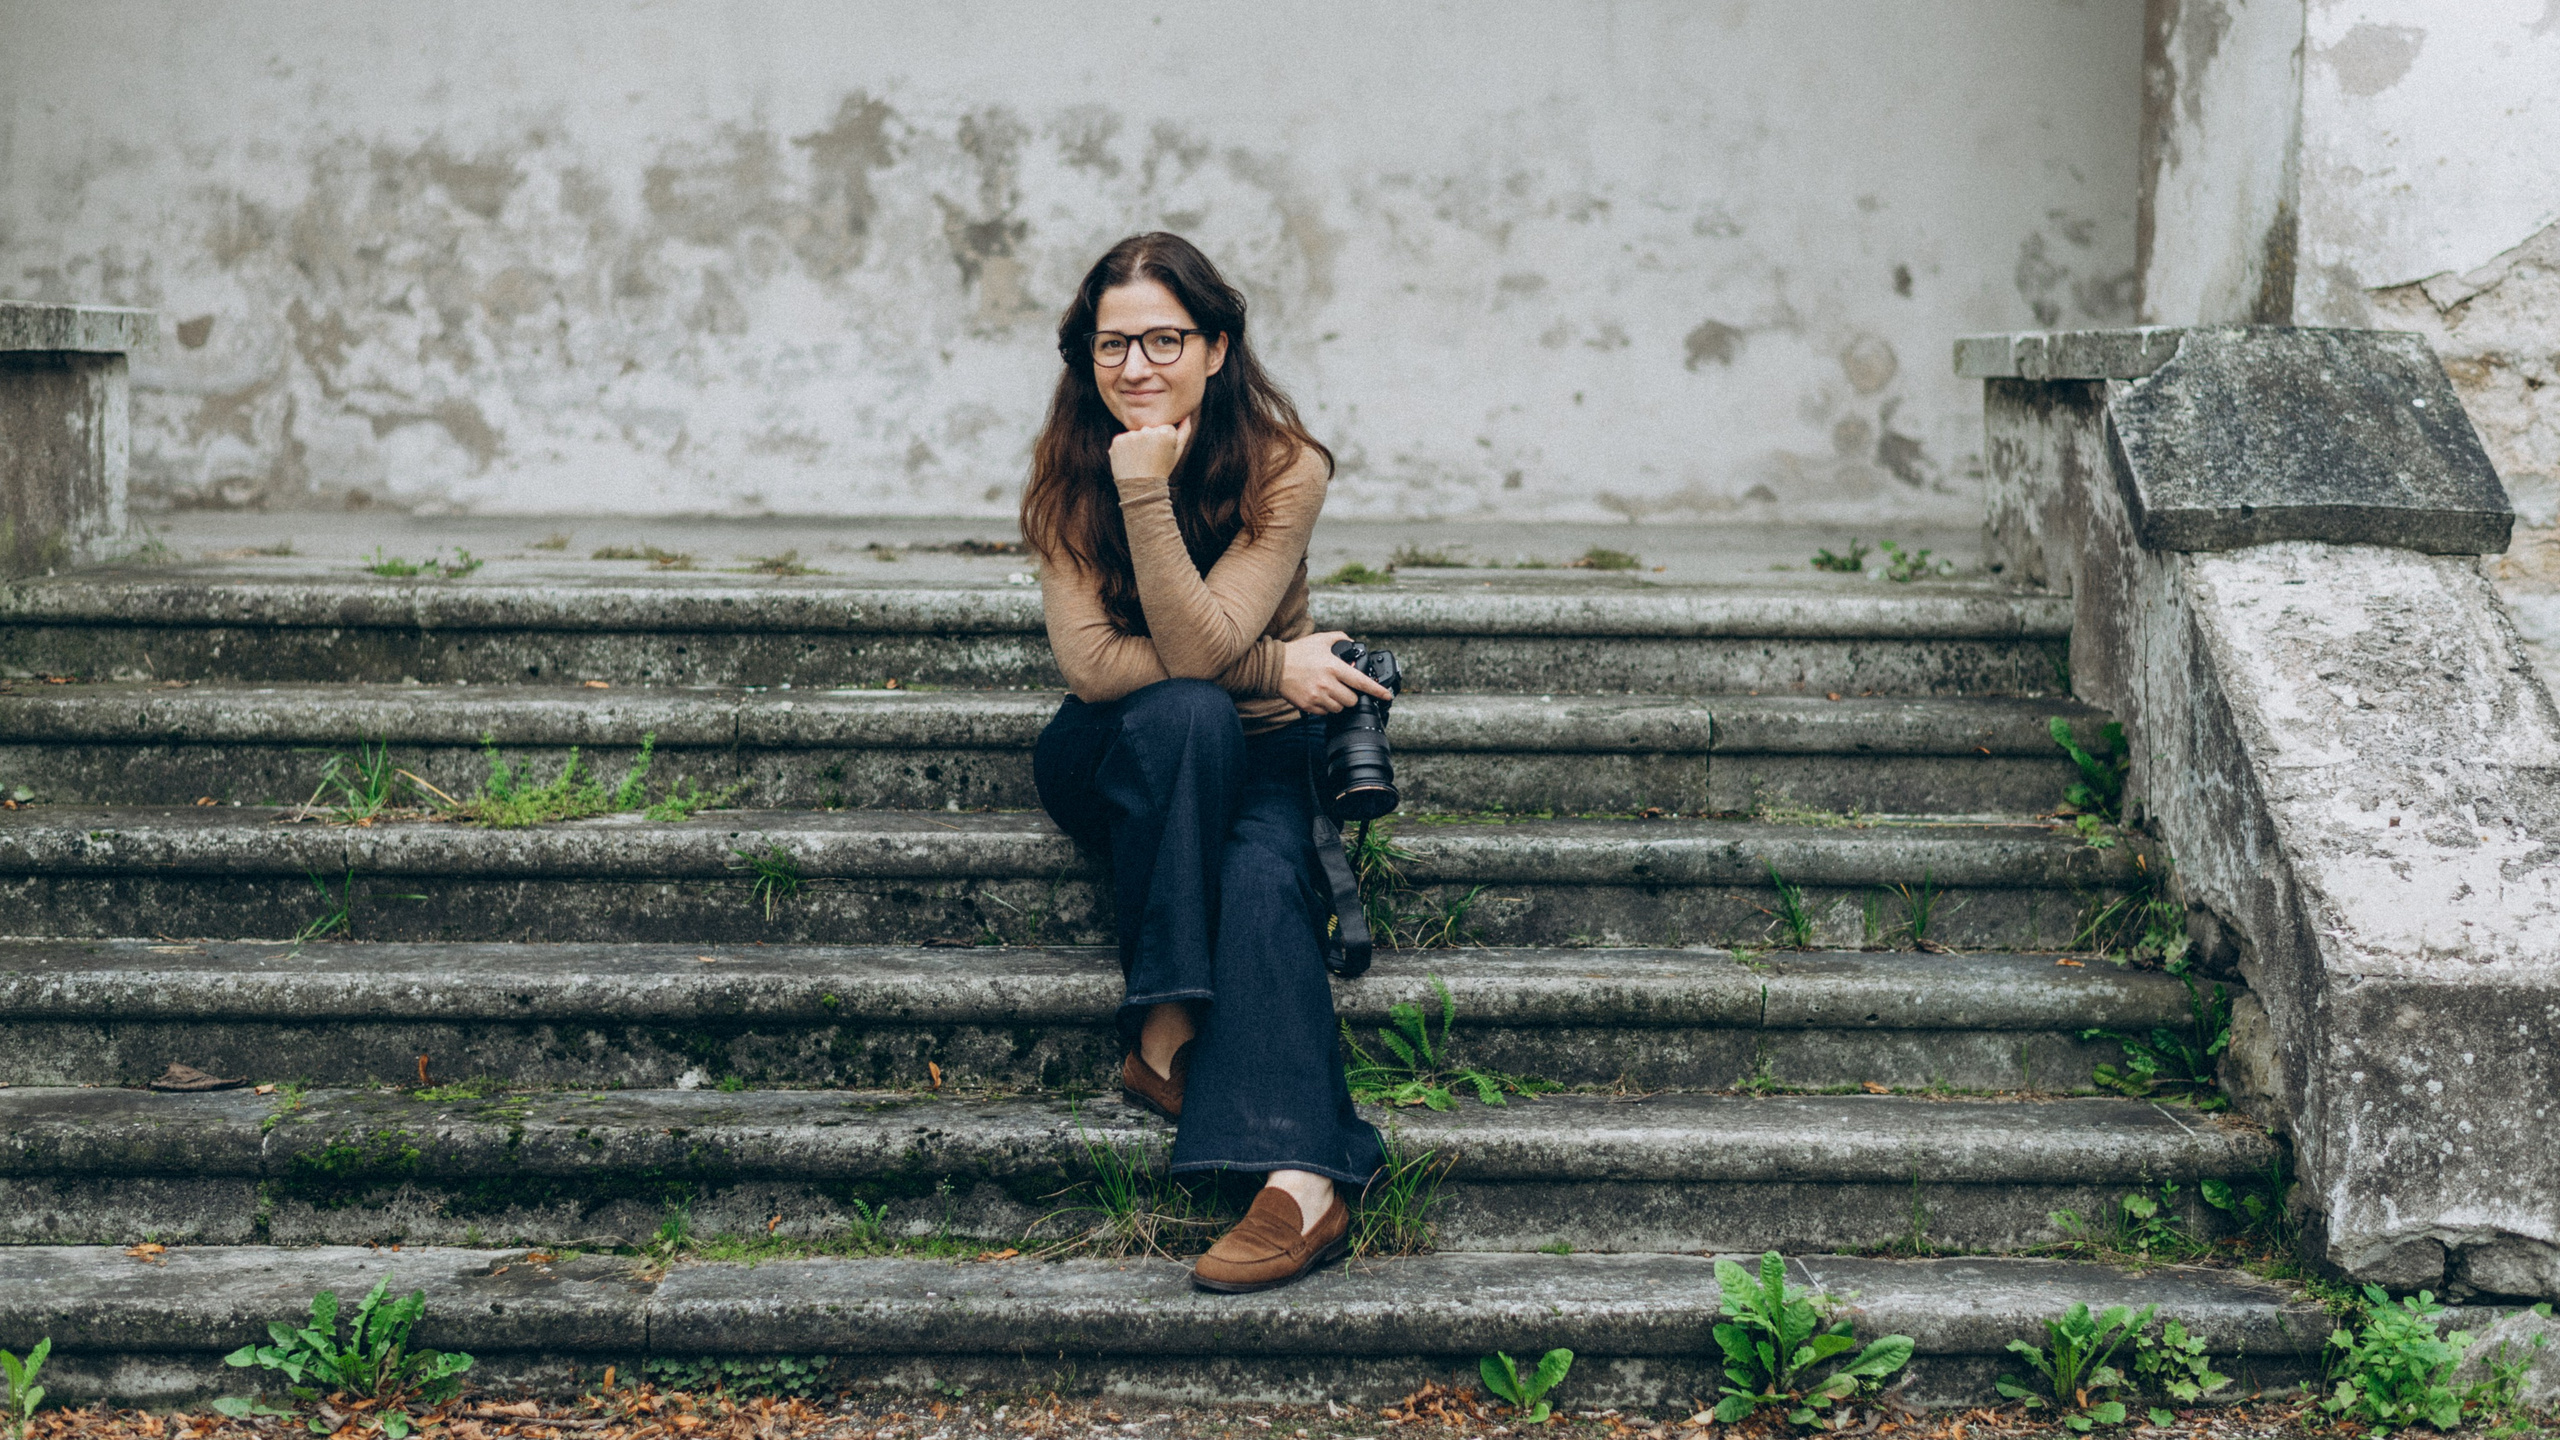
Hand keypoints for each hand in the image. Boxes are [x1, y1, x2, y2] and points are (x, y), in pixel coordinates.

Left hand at [1109, 415, 1193, 482]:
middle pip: (1149, 429)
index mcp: (1166, 432)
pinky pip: (1122, 439)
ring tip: (1140, 460)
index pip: (1165, 427)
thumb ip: (1184, 430)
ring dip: (1136, 444)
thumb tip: (1186, 414)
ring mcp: (1131, 435)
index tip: (1162, 454)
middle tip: (1150, 458)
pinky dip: (1124, 448)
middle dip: (1149, 440)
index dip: (1163, 441)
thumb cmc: (1162, 469)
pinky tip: (1129, 459)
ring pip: (1135, 433)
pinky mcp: (1117, 441)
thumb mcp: (1177, 451)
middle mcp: (1148, 431)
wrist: (1141, 488)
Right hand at [1280, 631, 1394, 714]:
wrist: (1274, 666)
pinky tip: (1319, 696)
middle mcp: (1327, 684)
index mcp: (1334, 667)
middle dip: (1351, 695)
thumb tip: (1354, 644)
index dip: (1377, 690)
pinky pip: (1325, 713)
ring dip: (1339, 702)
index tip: (1387, 696)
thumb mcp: (1321, 639)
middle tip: (1343, 687)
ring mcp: (1317, 697)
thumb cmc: (1298, 652)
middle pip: (1352, 700)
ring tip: (1329, 691)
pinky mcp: (1308, 706)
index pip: (1361, 682)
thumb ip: (1341, 639)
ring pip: (1339, 708)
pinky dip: (1326, 706)